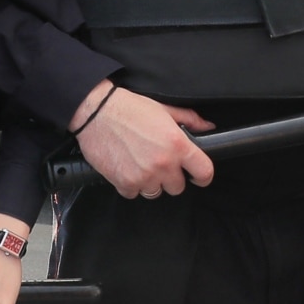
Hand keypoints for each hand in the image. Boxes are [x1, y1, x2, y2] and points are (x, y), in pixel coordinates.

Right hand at [72, 80, 215, 197]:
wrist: (95, 113)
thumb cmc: (128, 108)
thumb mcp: (163, 108)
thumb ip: (189, 119)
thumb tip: (208, 127)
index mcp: (177, 145)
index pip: (204, 172)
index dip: (202, 176)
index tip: (196, 176)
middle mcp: (163, 164)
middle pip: (177, 187)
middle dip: (170, 178)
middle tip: (158, 165)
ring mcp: (143, 175)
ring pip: (155, 192)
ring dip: (149, 183)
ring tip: (139, 167)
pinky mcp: (123, 182)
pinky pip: (133, 194)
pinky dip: (130, 185)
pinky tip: (125, 170)